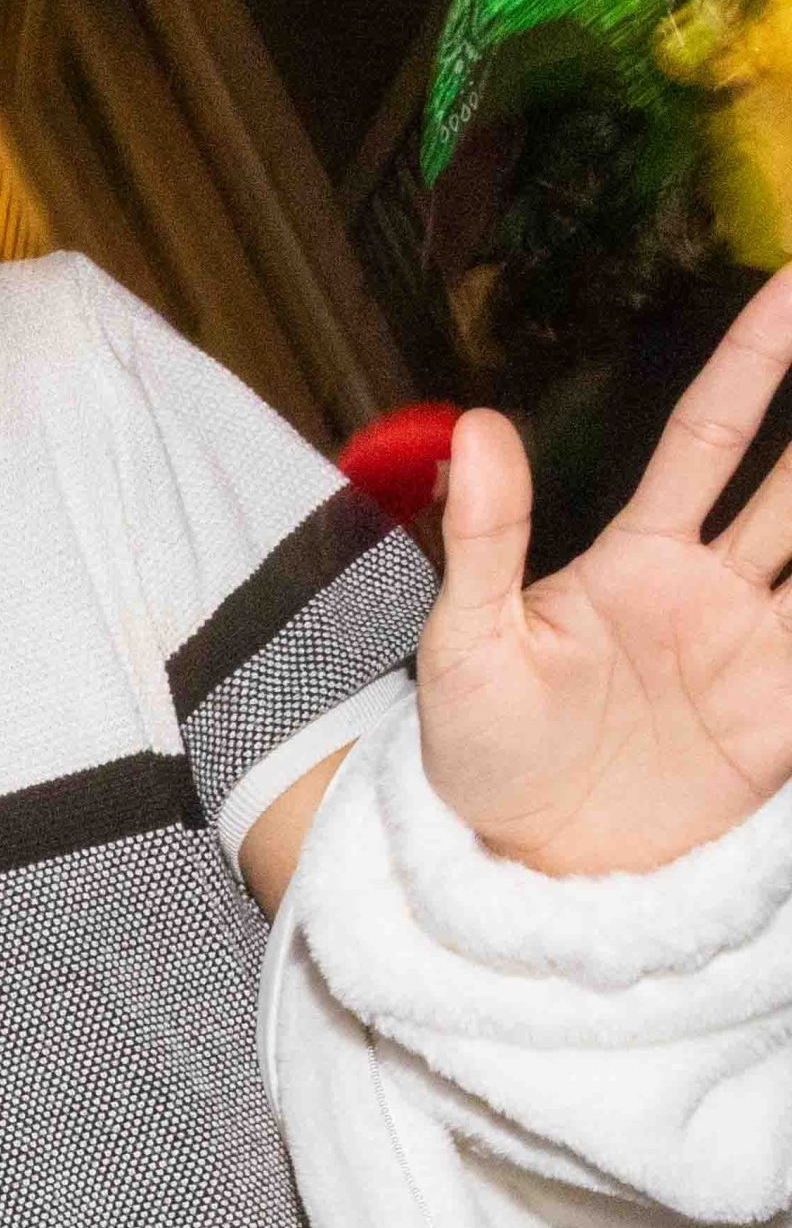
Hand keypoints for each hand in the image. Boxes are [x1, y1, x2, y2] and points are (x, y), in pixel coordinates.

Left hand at [421, 264, 791, 876]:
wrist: (508, 869)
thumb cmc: (477, 756)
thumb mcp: (466, 646)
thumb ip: (485, 539)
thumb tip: (482, 425)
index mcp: (638, 557)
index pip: (712, 435)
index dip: (756, 358)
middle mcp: (712, 590)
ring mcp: (755, 654)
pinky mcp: (779, 724)